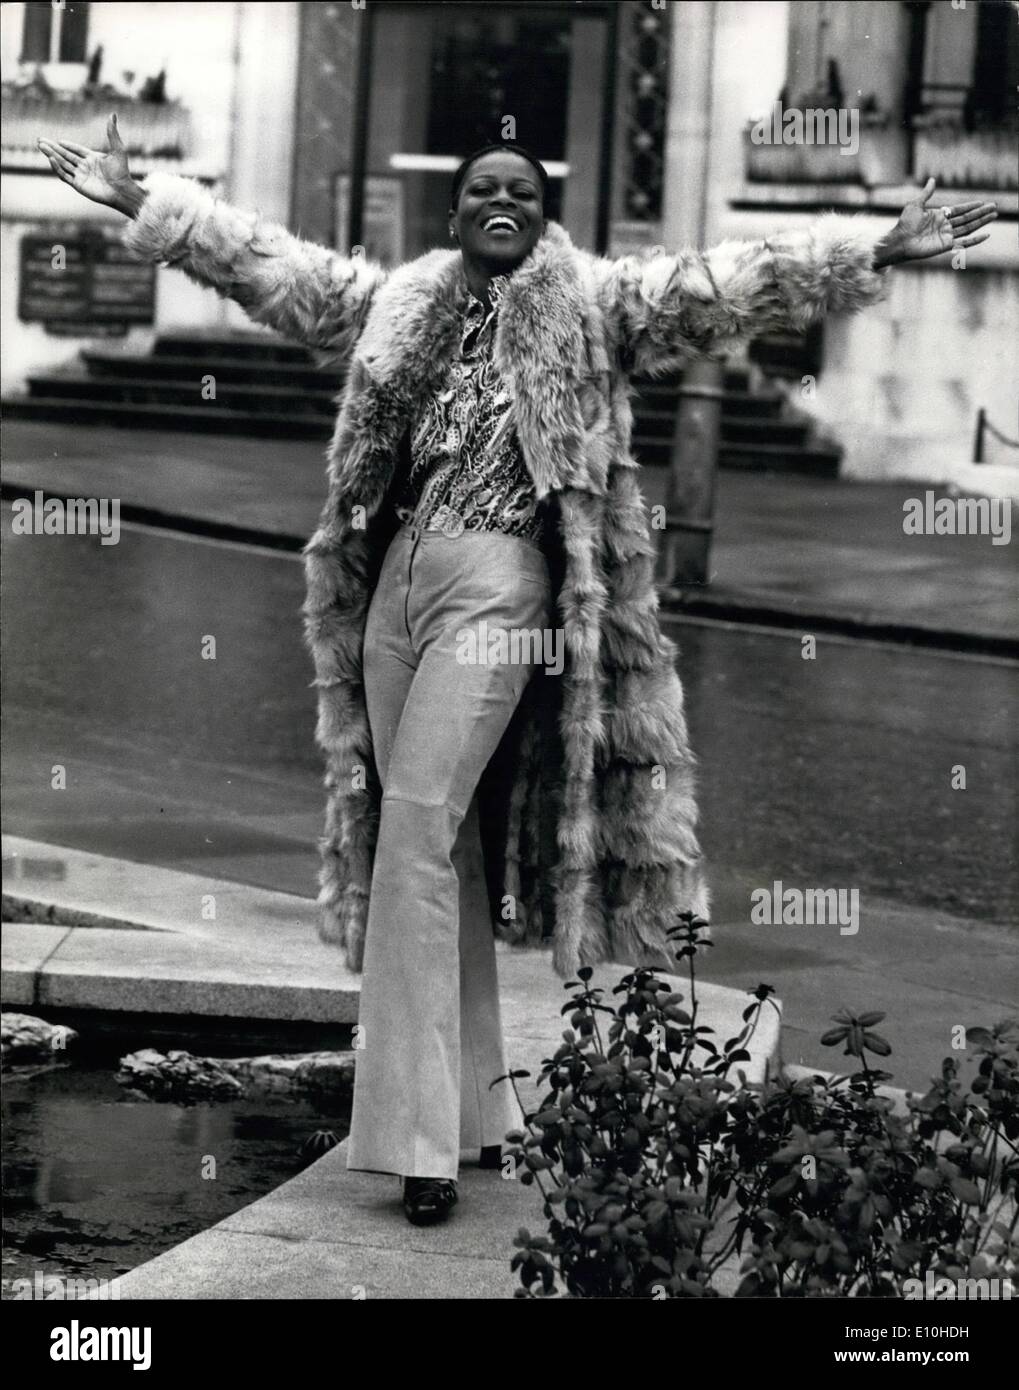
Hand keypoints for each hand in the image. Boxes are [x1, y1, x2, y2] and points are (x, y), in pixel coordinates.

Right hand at [38, 112, 137, 213]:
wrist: (122, 190)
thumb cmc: (122, 172)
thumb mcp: (117, 149)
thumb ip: (112, 133)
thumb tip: (113, 114)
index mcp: (93, 159)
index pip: (76, 150)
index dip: (68, 146)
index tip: (59, 141)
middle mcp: (85, 167)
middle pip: (65, 155)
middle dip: (53, 148)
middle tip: (40, 140)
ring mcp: (81, 176)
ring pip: (62, 163)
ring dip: (51, 155)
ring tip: (41, 146)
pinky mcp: (78, 185)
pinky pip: (64, 175)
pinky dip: (57, 167)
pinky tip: (51, 158)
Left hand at [877, 177, 997, 266]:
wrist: (900, 240)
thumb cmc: (905, 223)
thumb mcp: (916, 204)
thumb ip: (927, 193)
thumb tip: (932, 180)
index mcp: (939, 216)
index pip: (959, 210)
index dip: (971, 206)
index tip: (982, 203)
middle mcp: (945, 226)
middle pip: (967, 218)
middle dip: (981, 213)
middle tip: (994, 207)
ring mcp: (946, 236)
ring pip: (968, 227)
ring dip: (982, 222)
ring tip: (994, 216)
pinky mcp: (946, 245)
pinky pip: (964, 243)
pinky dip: (975, 240)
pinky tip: (986, 235)